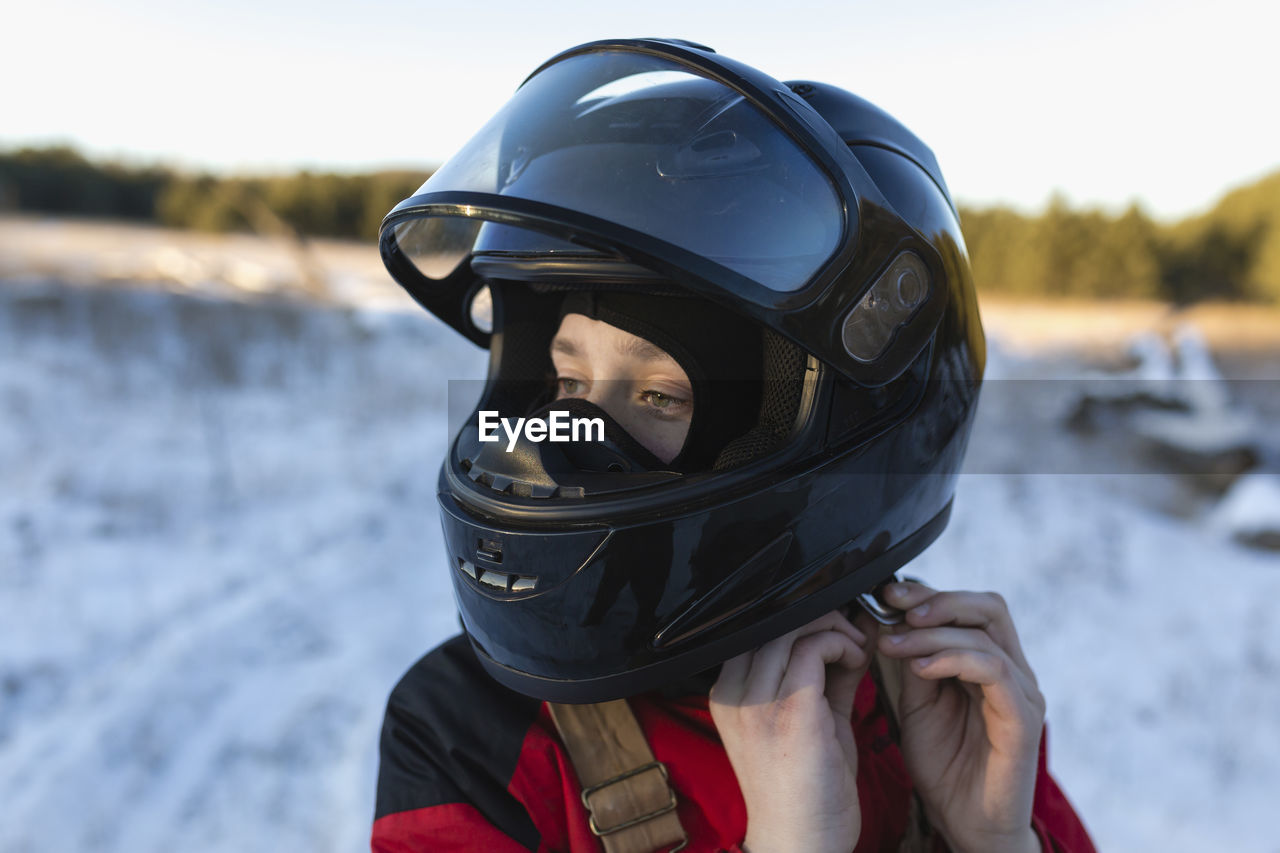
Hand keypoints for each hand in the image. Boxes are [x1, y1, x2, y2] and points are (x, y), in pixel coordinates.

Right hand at [709, 610, 874, 852]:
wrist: (800, 847)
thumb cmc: (806, 793)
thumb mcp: (812, 721)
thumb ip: (827, 677)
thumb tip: (852, 634)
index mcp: (730, 695)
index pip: (758, 629)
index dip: (800, 619)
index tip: (834, 630)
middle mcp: (735, 695)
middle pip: (773, 620)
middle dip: (821, 616)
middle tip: (851, 634)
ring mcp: (758, 703)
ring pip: (793, 626)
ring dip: (835, 628)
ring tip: (856, 649)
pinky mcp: (790, 712)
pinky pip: (814, 648)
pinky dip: (843, 644)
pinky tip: (858, 661)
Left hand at [877, 582, 1044, 852]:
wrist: (965, 823)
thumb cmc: (944, 765)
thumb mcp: (917, 703)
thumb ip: (912, 662)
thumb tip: (890, 619)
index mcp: (990, 663)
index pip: (970, 608)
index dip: (928, 593)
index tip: (886, 594)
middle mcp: (1013, 673)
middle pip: (988, 608)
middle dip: (937, 600)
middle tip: (894, 606)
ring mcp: (1022, 695)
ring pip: (987, 636)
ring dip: (934, 632)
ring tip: (894, 644)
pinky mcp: (1023, 721)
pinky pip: (996, 673)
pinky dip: (956, 660)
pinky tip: (922, 667)